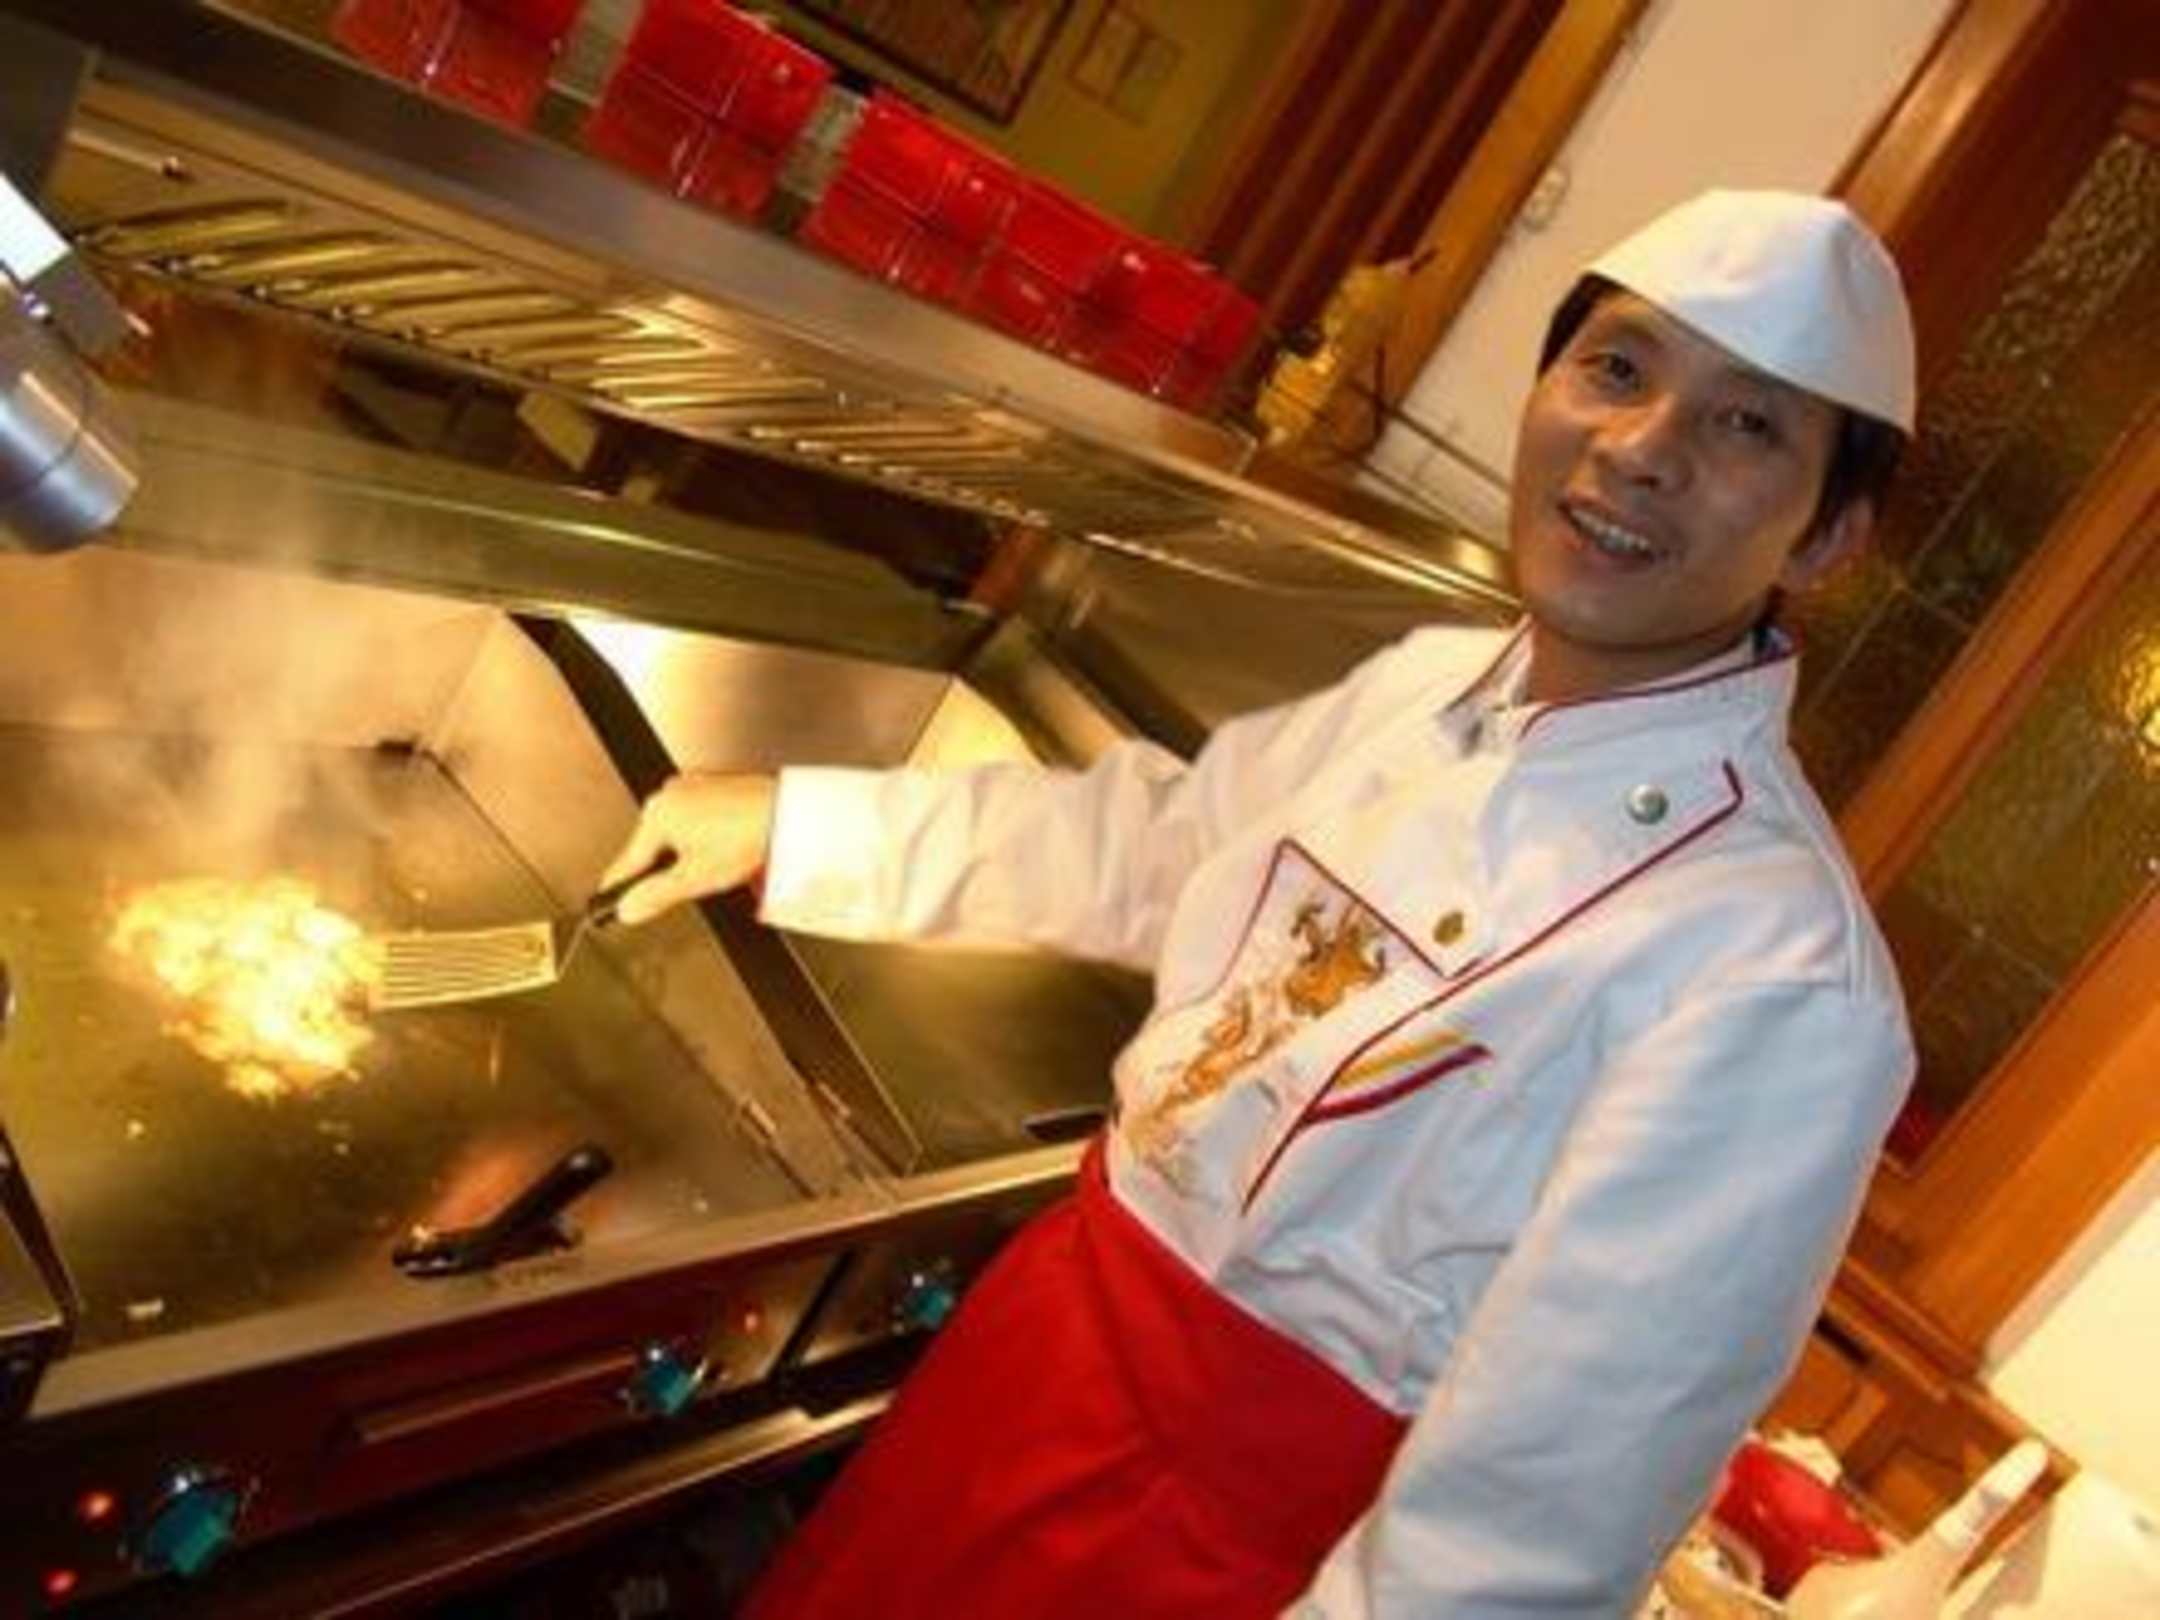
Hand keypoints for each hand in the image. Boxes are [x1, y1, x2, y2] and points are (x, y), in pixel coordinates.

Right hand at [601, 773, 776, 925]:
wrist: (790, 813)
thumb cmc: (748, 836)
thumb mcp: (696, 878)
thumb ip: (657, 895)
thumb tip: (629, 909)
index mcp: (658, 814)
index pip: (628, 861)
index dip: (618, 887)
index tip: (607, 902)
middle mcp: (670, 793)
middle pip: (653, 845)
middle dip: (665, 867)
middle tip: (694, 881)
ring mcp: (693, 784)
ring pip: (676, 830)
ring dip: (687, 851)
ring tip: (721, 860)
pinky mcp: (716, 784)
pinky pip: (698, 815)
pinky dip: (705, 833)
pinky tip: (728, 844)